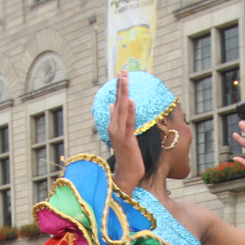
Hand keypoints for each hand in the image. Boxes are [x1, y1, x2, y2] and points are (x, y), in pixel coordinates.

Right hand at [108, 71, 140, 188]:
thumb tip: (113, 105)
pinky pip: (128, 123)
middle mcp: (114, 128)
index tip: (122, 74)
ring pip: (122, 110)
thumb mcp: (122, 135)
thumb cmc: (127, 156)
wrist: (126, 174)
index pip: (117, 103)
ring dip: (124, 94)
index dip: (119, 88)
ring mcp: (119, 134)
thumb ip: (117, 120)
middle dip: (121, 86)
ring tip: (125, 79)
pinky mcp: (127, 140)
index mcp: (114, 125)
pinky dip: (130, 111)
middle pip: (118, 103)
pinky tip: (131, 100)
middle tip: (124, 71)